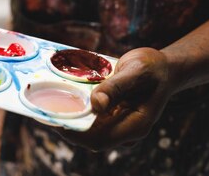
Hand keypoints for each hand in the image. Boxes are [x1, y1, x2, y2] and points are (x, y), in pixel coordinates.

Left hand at [55, 47, 177, 150]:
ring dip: (71, 118)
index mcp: (136, 125)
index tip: (56, 122)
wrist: (163, 67)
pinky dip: (78, 110)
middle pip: (90, 138)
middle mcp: (127, 130)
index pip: (100, 140)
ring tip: (50, 102)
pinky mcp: (113, 117)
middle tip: (45, 109)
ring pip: (89, 129)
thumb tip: (96, 104)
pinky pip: (92, 119)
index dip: (76, 135)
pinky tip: (65, 97)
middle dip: (68, 126)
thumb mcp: (136, 71)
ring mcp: (120, 125)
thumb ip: (116, 87)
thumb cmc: (152, 68)